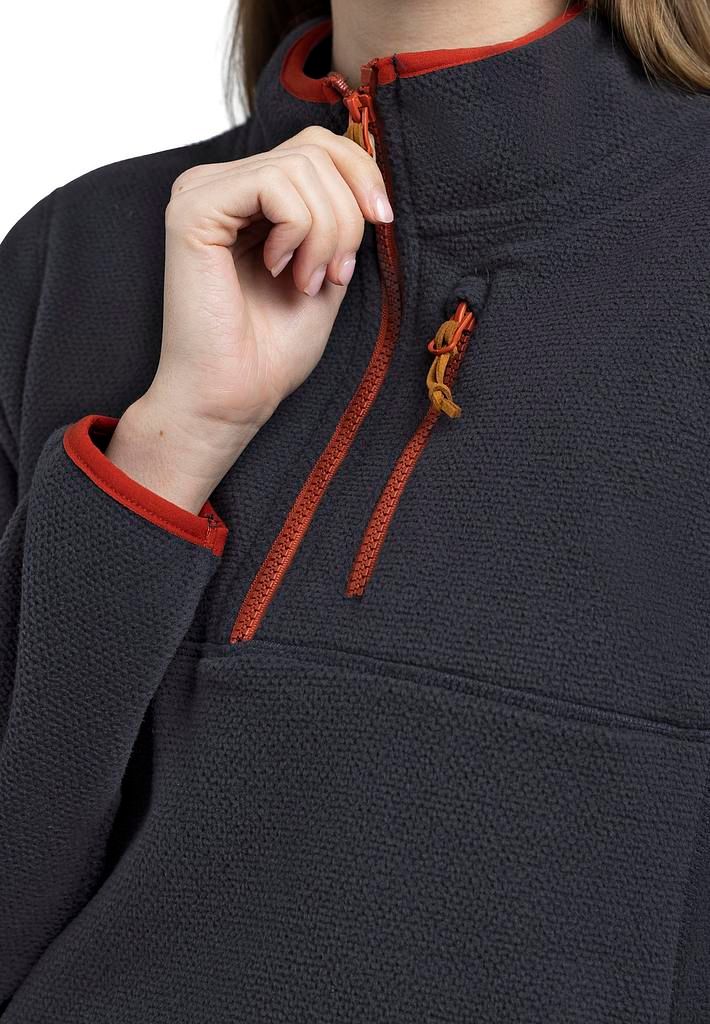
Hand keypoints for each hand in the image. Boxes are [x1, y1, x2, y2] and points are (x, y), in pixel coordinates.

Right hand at [106, 124, 393, 512]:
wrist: (234, 396)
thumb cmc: (272, 348)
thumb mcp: (329, 269)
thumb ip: (340, 218)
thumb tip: (369, 178)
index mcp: (248, 195)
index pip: (316, 144)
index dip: (361, 173)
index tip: (382, 222)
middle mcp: (220, 184)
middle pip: (314, 152)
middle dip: (346, 217)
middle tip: (332, 275)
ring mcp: (201, 192)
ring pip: (300, 167)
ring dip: (325, 232)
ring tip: (305, 281)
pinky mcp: (193, 209)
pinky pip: (273, 184)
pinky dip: (298, 230)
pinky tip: (278, 269)